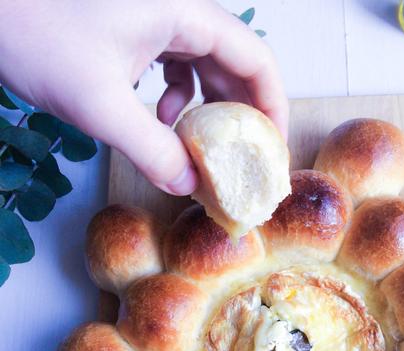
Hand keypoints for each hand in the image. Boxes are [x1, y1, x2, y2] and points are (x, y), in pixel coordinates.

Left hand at [0, 0, 287, 194]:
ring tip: (198, 146)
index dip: (272, 105)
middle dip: (240, 115)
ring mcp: (154, 16)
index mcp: (181, 11)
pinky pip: (175, 66)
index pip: (253, 56)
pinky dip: (176, 99)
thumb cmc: (36, 38)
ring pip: (204, 66)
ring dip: (207, 111)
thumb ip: (151, 150)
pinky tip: (160, 120)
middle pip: (233, 62)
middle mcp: (176, 9)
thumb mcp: (101, 106)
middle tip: (243, 160)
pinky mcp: (135, 29)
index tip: (272, 148)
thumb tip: (188, 186)